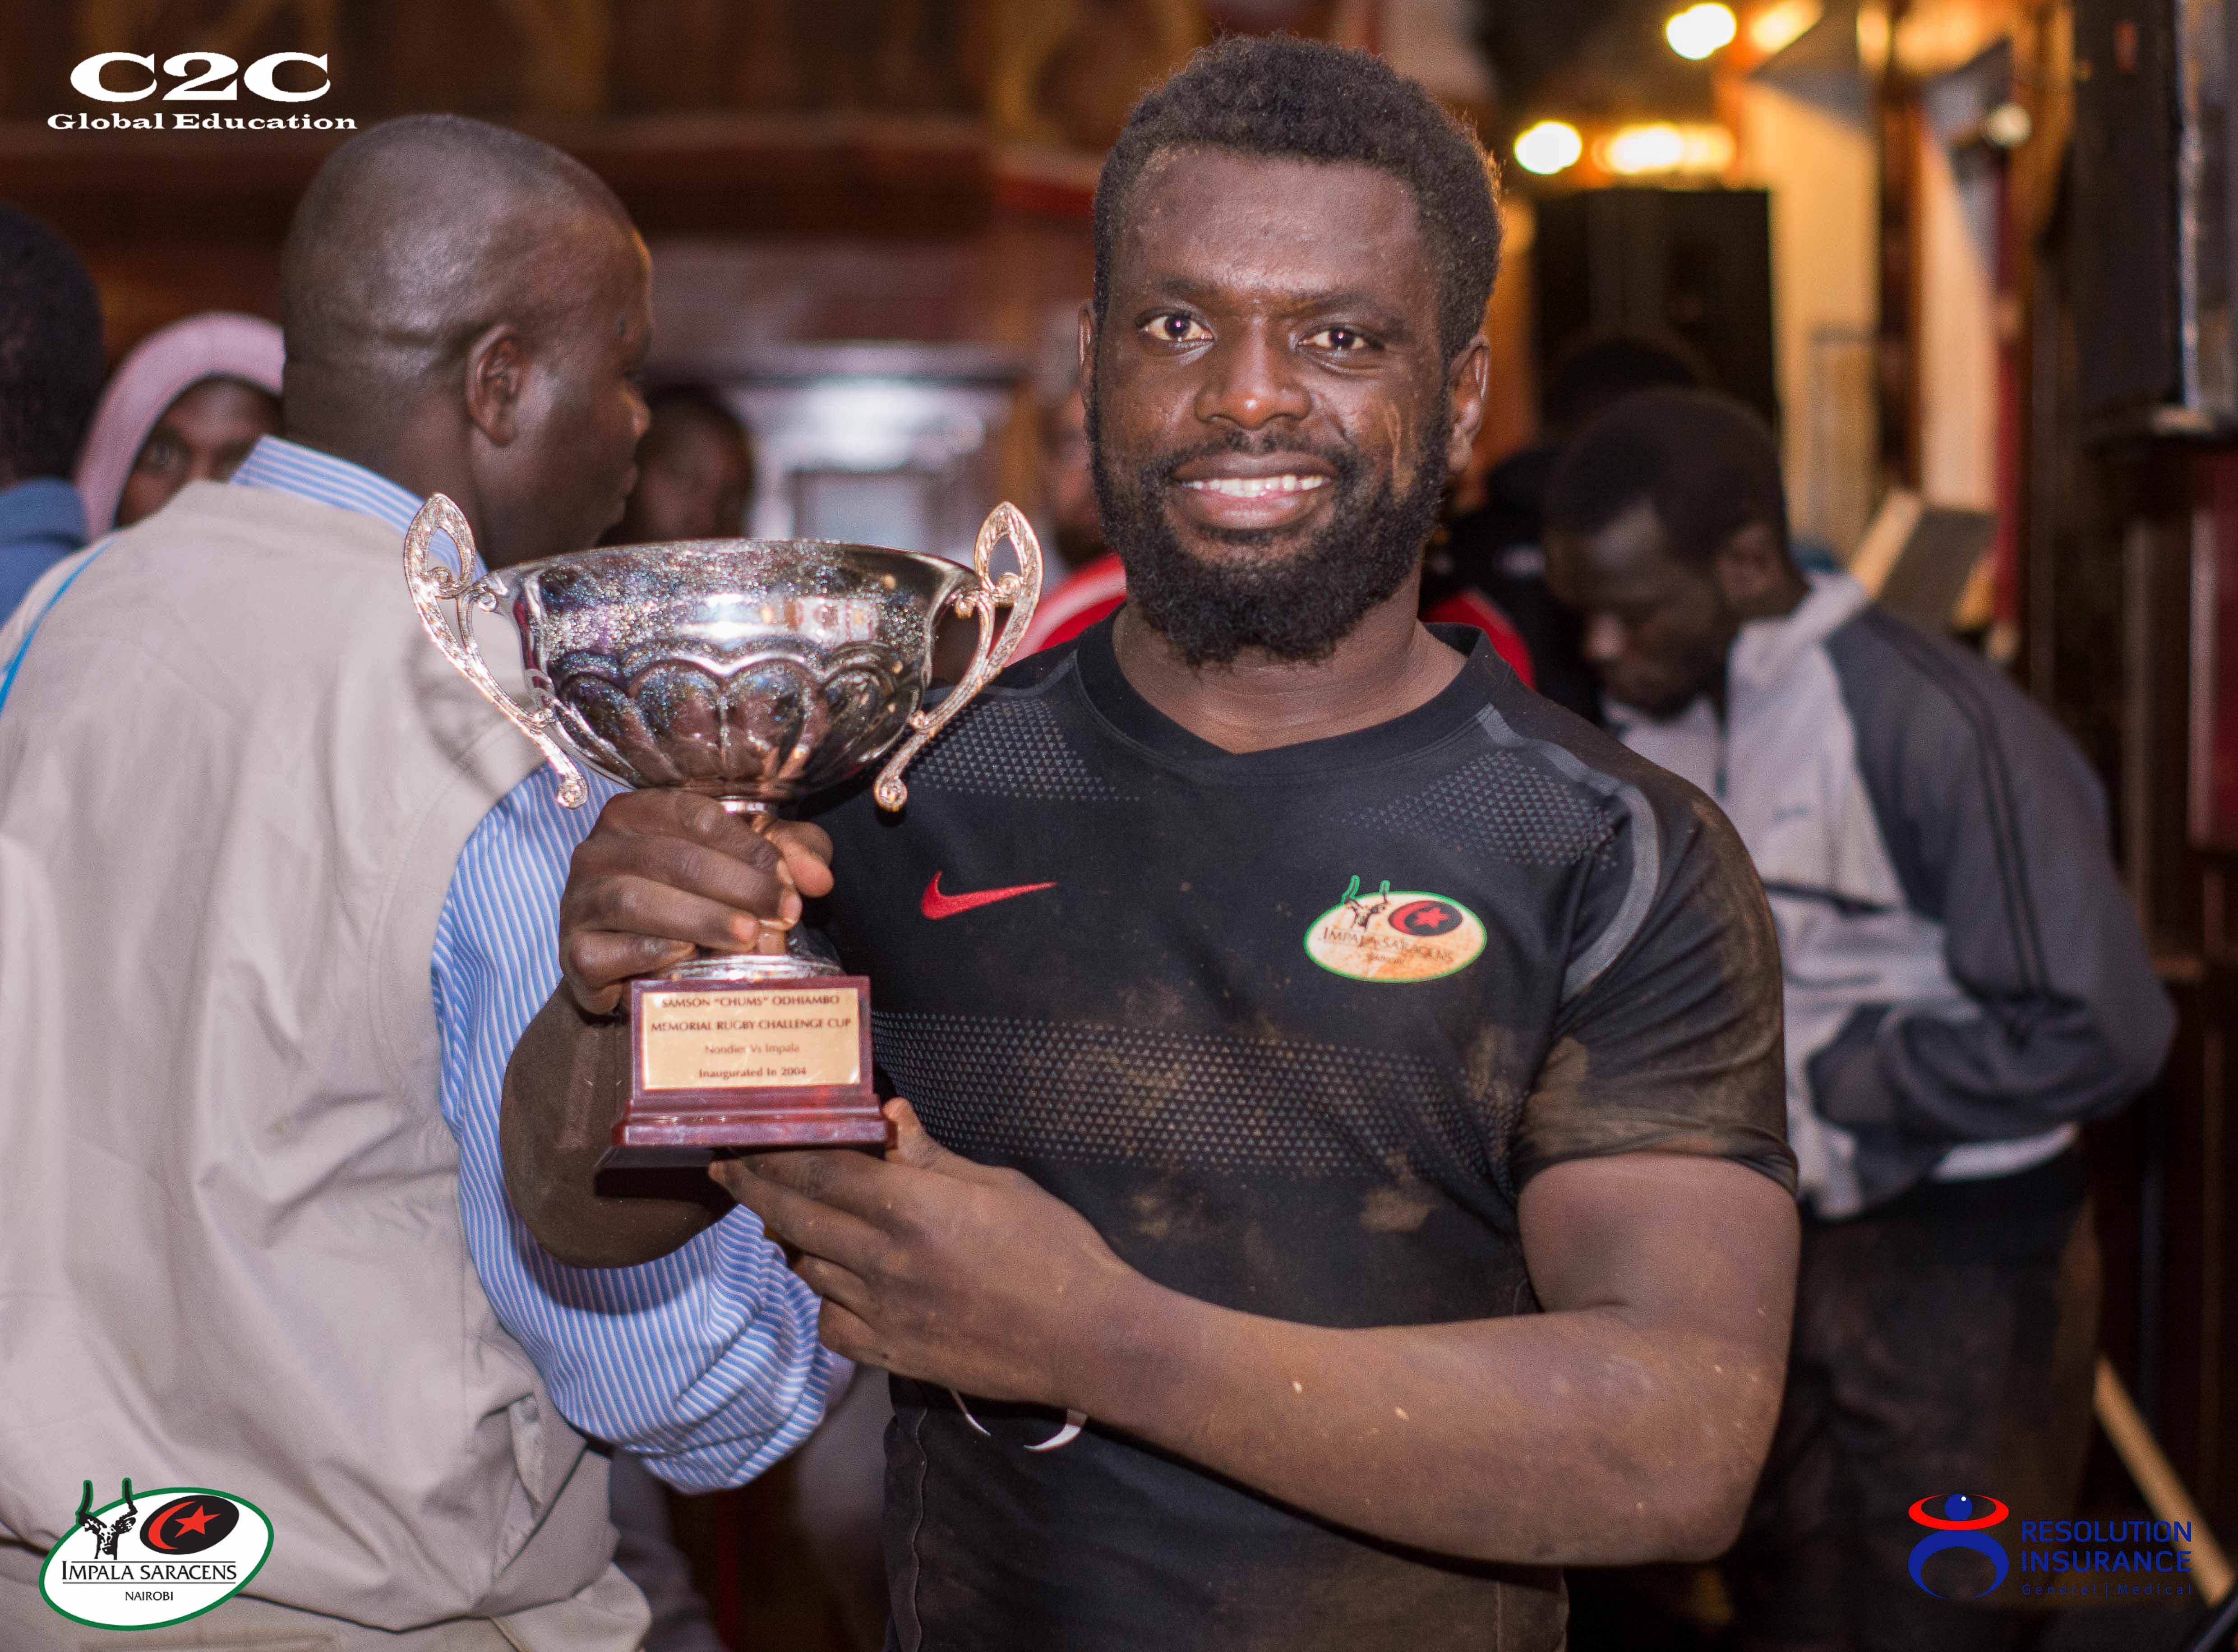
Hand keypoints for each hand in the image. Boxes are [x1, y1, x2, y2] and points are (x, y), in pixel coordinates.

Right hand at [558, 790, 834, 1014]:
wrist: (635, 969)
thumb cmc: (694, 903)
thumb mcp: (747, 867)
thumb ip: (788, 856)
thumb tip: (820, 878)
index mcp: (636, 813)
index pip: (693, 815)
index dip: (746, 845)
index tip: (789, 880)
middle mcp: (597, 851)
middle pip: (670, 857)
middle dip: (735, 885)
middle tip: (784, 914)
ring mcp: (579, 902)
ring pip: (635, 899)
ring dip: (699, 917)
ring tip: (748, 935)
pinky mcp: (573, 954)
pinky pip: (603, 950)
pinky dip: (648, 951)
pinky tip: (686, 956)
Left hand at [712, 1100, 1141, 1408]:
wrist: (1088, 1340)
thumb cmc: (1055, 1250)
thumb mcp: (999, 1186)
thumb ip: (932, 1157)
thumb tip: (887, 1116)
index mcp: (913, 1210)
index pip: (819, 1172)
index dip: (773, 1153)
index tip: (741, 1140)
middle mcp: (885, 1263)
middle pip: (794, 1219)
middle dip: (754, 1190)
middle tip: (727, 1170)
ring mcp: (884, 1314)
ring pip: (807, 1270)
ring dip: (790, 1241)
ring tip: (783, 1219)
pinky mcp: (893, 1355)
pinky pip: (833, 1324)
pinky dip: (825, 1299)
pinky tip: (835, 1283)